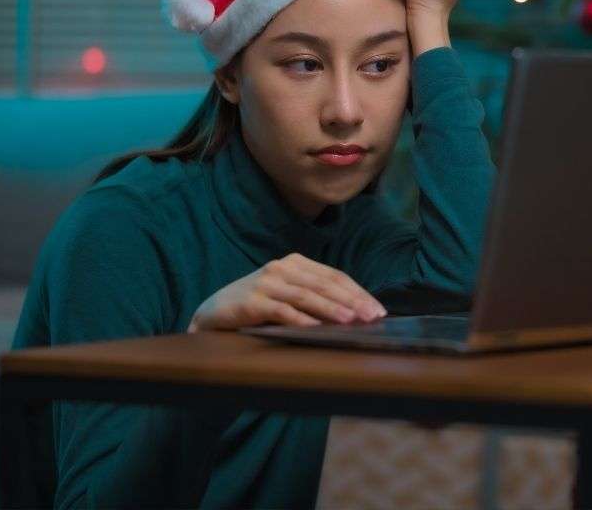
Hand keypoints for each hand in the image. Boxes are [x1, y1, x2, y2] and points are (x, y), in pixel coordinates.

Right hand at [186, 253, 386, 331]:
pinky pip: (281, 310)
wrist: (213, 314)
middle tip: (373, 317)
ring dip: (332, 308)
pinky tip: (317, 328)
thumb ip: (314, 299)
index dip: (358, 292)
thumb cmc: (257, 307)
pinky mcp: (252, 301)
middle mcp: (282, 268)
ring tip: (352, 321)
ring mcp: (266, 282)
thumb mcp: (287, 297)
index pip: (334, 276)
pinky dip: (301, 319)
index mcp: (295, 263)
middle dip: (352, 301)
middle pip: (325, 284)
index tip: (378, 310)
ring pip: (307, 296)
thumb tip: (354, 314)